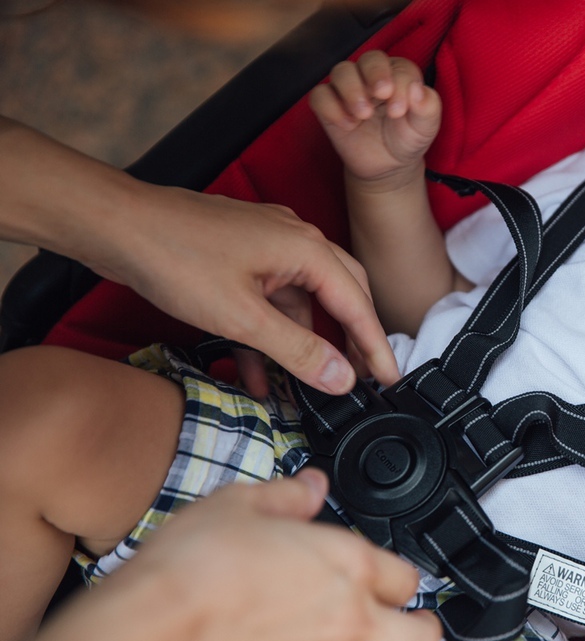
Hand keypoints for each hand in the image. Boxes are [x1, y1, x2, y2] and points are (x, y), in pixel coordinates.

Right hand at [2, 470, 440, 640]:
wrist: (155, 624)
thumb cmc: (194, 567)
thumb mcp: (241, 503)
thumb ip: (288, 494)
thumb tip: (311, 485)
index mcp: (347, 564)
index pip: (408, 577)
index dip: (402, 579)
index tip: (392, 581)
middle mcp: (349, 619)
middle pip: (424, 638)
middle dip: (423, 632)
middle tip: (411, 628)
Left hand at [91, 185, 400, 395]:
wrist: (114, 225)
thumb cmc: (172, 256)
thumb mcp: (242, 317)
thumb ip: (297, 350)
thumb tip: (342, 376)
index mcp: (306, 249)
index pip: (358, 305)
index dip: (375, 347)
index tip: (390, 379)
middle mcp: (294, 241)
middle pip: (341, 297)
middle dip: (351, 342)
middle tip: (363, 380)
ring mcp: (267, 246)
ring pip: (302, 303)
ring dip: (304, 346)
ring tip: (304, 389)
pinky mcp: (242, 256)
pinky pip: (271, 300)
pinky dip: (271, 335)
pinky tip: (259, 372)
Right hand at [310, 51, 441, 184]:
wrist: (388, 166)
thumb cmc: (407, 138)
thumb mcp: (425, 127)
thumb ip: (428, 107)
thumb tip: (418, 89)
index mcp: (399, 75)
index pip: (399, 68)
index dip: (400, 84)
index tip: (399, 110)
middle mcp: (372, 76)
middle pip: (369, 59)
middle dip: (375, 74)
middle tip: (381, 95)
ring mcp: (349, 89)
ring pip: (341, 71)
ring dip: (351, 89)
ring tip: (363, 115)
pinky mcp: (330, 106)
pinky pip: (320, 96)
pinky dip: (330, 107)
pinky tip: (347, 125)